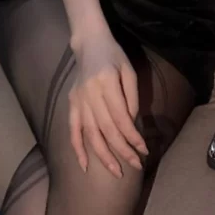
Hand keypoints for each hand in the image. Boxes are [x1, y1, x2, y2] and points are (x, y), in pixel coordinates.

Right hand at [68, 30, 148, 177]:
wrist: (89, 43)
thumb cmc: (113, 55)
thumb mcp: (129, 70)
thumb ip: (131, 97)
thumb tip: (131, 125)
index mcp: (106, 82)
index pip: (121, 117)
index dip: (132, 137)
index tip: (143, 150)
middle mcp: (90, 93)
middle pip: (107, 129)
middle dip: (122, 150)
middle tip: (136, 165)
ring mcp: (78, 100)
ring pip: (90, 134)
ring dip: (103, 156)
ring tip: (117, 172)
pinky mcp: (71, 104)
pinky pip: (72, 130)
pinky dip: (77, 149)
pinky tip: (84, 166)